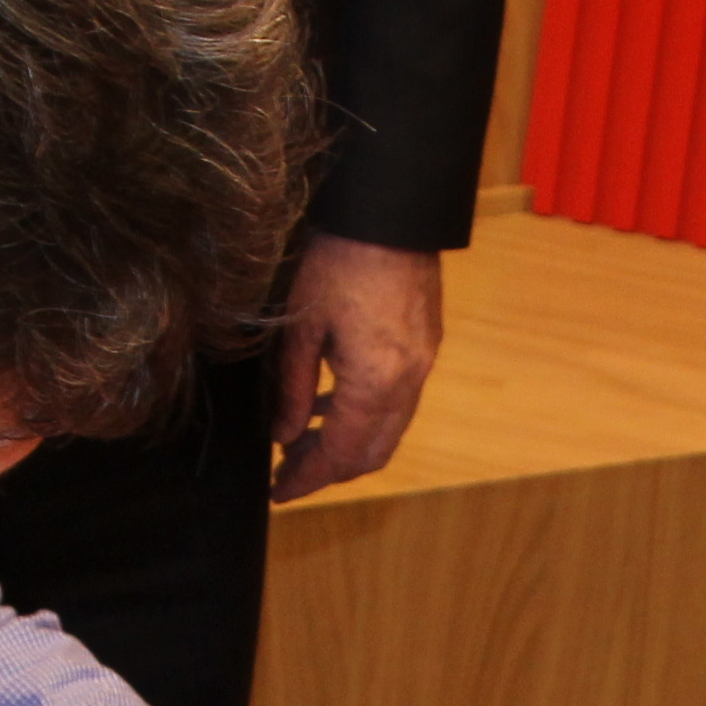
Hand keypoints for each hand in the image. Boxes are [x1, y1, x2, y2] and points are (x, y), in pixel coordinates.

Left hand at [270, 236, 444, 500]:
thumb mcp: (301, 326)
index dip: (308, 478)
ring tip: (300, 442)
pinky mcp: (425, 346)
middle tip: (288, 474)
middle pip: (372, 453)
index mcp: (376, 382)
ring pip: (388, 430)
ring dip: (347, 443)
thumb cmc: (340, 260)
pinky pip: (398, 401)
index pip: (340, 453)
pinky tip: (327, 404)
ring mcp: (423, 365)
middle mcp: (408, 382)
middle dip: (329, 470)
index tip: (279, 493)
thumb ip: (292, 387)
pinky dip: (364, 415)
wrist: (391, 212)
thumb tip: (283, 434)